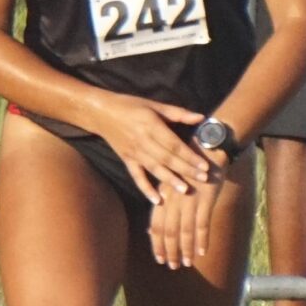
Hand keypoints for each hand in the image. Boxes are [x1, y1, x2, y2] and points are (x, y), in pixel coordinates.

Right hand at [91, 95, 214, 202]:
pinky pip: (137, 176)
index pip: (173, 144)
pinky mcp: (126, 160)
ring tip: (185, 190)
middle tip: (203, 179)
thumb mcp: (154, 105)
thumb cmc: (130, 106)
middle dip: (186, 170)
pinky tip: (157, 200)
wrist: (100, 113)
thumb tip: (201, 118)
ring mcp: (134, 153)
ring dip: (170, 180)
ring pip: (154, 169)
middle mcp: (142, 141)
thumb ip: (178, 113)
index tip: (204, 165)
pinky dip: (146, 189)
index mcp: (151, 126)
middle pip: (167, 159)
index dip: (189, 156)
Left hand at [145, 160, 228, 270]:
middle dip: (169, 250)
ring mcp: (189, 200)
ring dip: (184, 249)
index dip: (157, 244)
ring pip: (184, 231)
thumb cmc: (188, 167)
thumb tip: (153, 230)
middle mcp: (173, 200)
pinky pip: (202, 223)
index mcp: (163, 196)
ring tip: (185, 263)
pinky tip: (201, 252)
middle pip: (168, 231)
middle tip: (171, 266)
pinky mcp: (206, 198)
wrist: (207, 147)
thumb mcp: (170, 183)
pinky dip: (202, 239)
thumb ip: (163, 205)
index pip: (156, 226)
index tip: (159, 258)